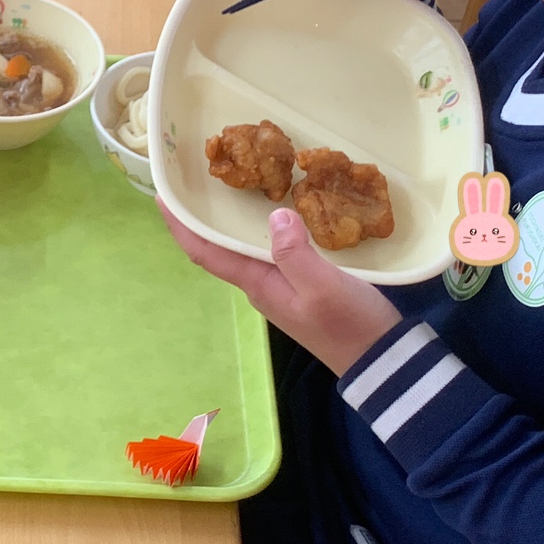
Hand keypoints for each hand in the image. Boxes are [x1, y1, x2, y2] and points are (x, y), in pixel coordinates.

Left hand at [167, 206, 401, 375]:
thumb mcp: (324, 286)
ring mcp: (281, 288)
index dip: (181, 227)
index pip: (207, 254)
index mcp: (258, 285)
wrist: (381, 360)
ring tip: (225, 190)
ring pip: (244, 251)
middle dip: (199, 220)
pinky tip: (274, 214)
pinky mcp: (301, 287)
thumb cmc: (350, 324)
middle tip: (190, 184)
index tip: (161, 198)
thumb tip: (273, 216)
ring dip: (228, 224)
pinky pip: (270, 253)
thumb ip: (295, 252)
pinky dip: (261, 231)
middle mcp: (262, 286)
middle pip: (219, 250)